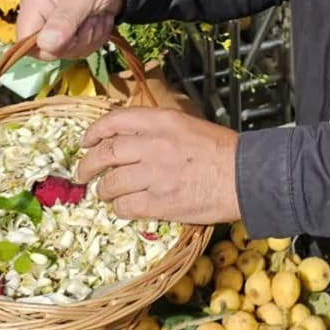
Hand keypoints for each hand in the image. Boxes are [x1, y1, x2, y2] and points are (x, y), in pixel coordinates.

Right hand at [16, 0, 126, 60]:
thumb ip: (64, 19)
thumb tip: (46, 44)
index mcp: (34, 3)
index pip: (25, 41)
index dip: (48, 46)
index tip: (70, 35)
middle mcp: (41, 17)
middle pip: (50, 51)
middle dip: (76, 40)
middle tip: (90, 18)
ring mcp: (56, 27)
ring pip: (68, 52)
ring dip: (90, 37)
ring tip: (97, 14)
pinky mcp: (72, 34)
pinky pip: (81, 50)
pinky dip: (96, 37)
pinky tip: (100, 19)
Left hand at [77, 107, 240, 223]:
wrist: (247, 177)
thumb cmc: (224, 151)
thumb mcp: (189, 126)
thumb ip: (159, 130)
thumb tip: (131, 138)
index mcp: (162, 122)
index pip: (115, 121)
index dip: (95, 132)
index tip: (86, 141)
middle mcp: (153, 145)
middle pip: (106, 153)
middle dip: (88, 165)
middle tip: (83, 173)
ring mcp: (155, 175)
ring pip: (111, 183)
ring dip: (103, 190)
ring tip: (104, 193)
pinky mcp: (160, 202)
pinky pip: (126, 206)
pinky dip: (119, 208)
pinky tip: (122, 207)